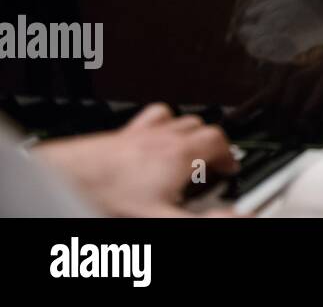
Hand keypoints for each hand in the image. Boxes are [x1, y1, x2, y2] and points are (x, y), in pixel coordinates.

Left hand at [35, 103, 238, 216]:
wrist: (69, 180)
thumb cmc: (110, 196)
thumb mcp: (163, 215)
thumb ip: (201, 218)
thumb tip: (239, 218)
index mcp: (180, 154)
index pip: (219, 142)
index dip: (228, 154)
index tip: (229, 167)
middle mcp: (165, 137)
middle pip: (202, 127)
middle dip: (211, 143)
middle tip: (211, 161)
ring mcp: (145, 132)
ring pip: (180, 119)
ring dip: (190, 131)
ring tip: (189, 148)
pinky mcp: (125, 132)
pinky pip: (153, 116)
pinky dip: (162, 121)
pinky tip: (158, 135)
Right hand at [233, 46, 322, 137]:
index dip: (313, 103)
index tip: (307, 126)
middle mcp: (321, 60)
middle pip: (300, 85)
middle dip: (293, 113)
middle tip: (291, 137)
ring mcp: (302, 63)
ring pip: (282, 85)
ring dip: (276, 110)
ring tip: (274, 133)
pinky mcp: (287, 69)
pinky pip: (267, 85)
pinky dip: (252, 102)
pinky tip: (235, 119)